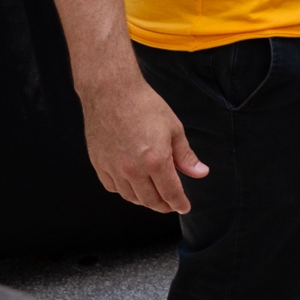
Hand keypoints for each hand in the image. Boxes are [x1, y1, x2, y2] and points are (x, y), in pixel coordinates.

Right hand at [78, 75, 206, 213]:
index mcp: (156, 160)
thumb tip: (200, 173)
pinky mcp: (99, 164)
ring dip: (145, 200)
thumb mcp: (174, 129)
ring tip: (155, 197)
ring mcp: (113, 168)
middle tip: (171, 204)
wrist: (111, 92)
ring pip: (131, 197)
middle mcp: (133, 169)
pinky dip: (125, 191)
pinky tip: (133, 186)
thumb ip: (186, 156)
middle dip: (164, 206)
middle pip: (150, 200)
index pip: (171, 193)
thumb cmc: (145, 106)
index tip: (184, 207)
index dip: (179, 204)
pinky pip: (113, 187)